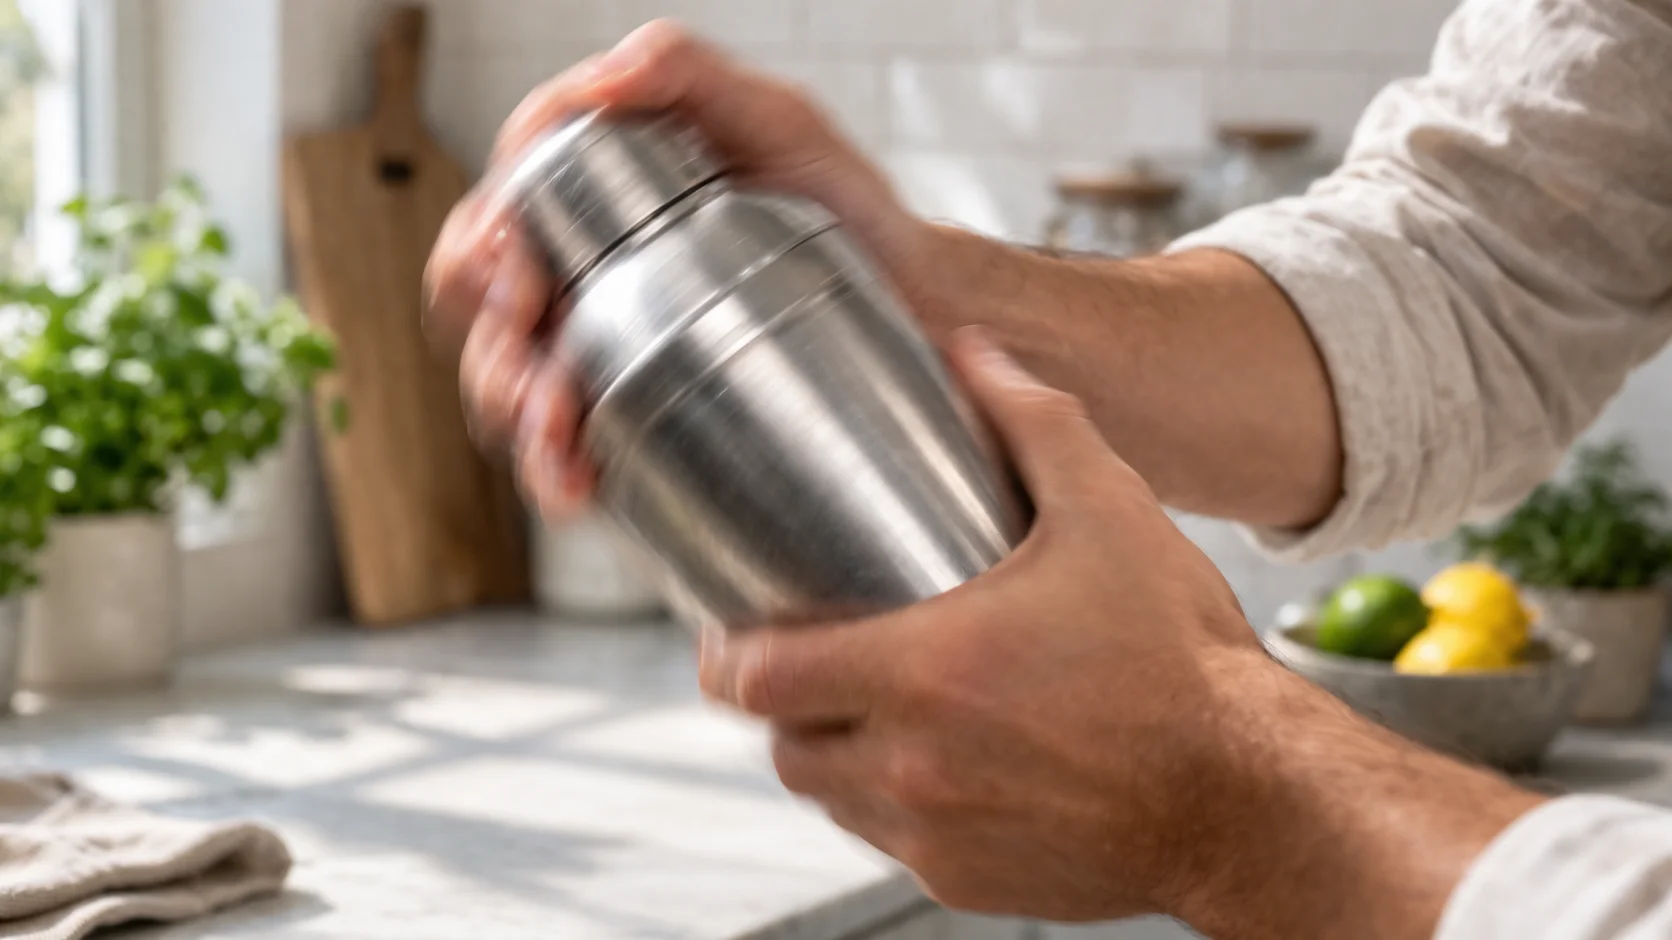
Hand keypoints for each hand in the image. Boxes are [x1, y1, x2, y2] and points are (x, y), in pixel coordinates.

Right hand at [424, 20, 934, 517]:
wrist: (914, 300)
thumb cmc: (844, 203)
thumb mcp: (776, 118)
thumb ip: (684, 72)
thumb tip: (600, 80)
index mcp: (592, 200)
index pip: (498, 216)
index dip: (483, 248)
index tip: (512, 271)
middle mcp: (584, 275)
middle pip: (485, 315)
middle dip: (494, 347)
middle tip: (532, 369)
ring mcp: (605, 349)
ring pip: (514, 390)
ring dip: (518, 419)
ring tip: (555, 437)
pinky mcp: (637, 417)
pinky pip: (572, 452)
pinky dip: (557, 473)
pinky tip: (576, 486)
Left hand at [698, 328, 1264, 921]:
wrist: (1251, 795)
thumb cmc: (1183, 663)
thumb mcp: (1110, 515)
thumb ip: (1035, 423)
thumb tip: (978, 354)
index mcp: (923, 672)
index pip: (756, 679)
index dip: (727, 652)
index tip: (737, 628)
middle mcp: (912, 765)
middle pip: (782, 745)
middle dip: (784, 704)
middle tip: (810, 660)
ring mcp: (936, 834)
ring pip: (831, 800)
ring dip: (835, 755)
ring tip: (872, 707)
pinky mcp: (968, 882)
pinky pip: (893, 843)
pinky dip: (895, 805)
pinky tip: (940, 763)